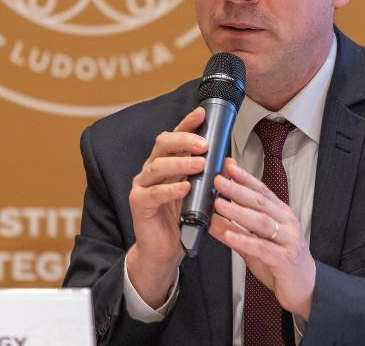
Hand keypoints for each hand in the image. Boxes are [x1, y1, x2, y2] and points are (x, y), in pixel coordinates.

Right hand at [127, 107, 207, 306]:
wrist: (164, 250)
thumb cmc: (181, 219)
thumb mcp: (197, 193)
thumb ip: (205, 176)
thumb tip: (226, 159)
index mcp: (167, 162)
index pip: (176, 137)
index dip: (187, 123)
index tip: (202, 113)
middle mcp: (152, 169)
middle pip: (163, 144)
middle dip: (184, 140)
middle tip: (204, 144)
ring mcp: (142, 185)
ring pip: (158, 166)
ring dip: (180, 163)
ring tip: (199, 164)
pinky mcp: (138, 203)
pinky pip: (153, 193)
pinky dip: (170, 190)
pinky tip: (184, 188)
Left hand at [209, 159, 315, 320]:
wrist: (305, 288)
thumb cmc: (281, 262)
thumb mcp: (254, 244)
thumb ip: (235, 230)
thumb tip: (212, 218)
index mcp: (280, 214)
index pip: (261, 190)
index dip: (244, 177)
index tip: (228, 166)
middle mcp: (286, 223)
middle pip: (259, 201)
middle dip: (237, 189)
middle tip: (219, 180)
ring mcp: (288, 240)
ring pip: (261, 221)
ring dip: (238, 211)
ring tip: (219, 204)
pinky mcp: (285, 259)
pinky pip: (263, 247)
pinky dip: (245, 240)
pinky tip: (230, 234)